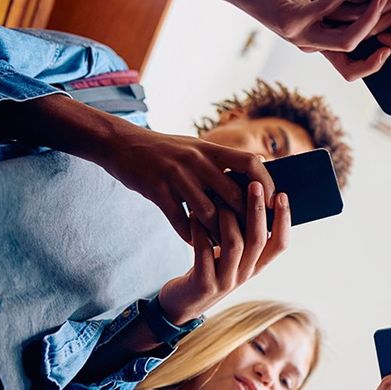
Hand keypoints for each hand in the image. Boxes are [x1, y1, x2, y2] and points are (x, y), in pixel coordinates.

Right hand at [104, 128, 274, 242]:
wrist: (119, 143)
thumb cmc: (164, 150)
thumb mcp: (195, 147)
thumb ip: (221, 161)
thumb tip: (256, 173)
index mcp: (210, 149)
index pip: (249, 163)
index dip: (265, 183)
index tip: (271, 203)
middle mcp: (196, 160)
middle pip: (232, 194)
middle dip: (245, 218)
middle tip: (252, 236)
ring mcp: (176, 175)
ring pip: (208, 212)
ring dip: (218, 233)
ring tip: (225, 246)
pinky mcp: (156, 190)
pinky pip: (179, 220)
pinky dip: (190, 235)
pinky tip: (196, 243)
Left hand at [157, 182, 290, 323]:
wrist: (184, 303)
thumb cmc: (210, 269)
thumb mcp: (233, 255)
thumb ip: (243, 233)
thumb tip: (251, 194)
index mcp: (257, 265)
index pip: (281, 244)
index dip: (284, 220)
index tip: (282, 195)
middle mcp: (246, 274)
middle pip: (259, 239)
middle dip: (257, 210)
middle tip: (253, 184)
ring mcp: (226, 281)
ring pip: (234, 245)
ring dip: (227, 218)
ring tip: (217, 198)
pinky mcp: (204, 284)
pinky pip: (204, 252)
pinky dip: (199, 231)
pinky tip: (193, 215)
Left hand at [187, 0, 390, 54]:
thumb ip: (335, 7)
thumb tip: (368, 1)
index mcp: (315, 42)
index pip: (352, 64)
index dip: (376, 60)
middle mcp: (309, 45)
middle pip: (357, 48)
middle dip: (386, 30)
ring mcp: (299, 36)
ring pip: (347, 36)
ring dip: (371, 15)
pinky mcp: (290, 20)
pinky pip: (327, 10)